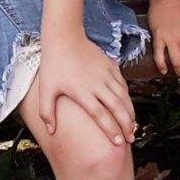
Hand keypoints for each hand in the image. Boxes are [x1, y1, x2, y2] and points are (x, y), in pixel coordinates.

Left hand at [33, 30, 135, 146]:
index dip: (111, 130)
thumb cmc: (53, 65)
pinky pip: (122, 84)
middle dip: (126, 125)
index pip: (101, 115)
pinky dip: (127, 96)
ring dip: (130, 112)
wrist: (65, 37)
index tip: (118, 143)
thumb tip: (50, 131)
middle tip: (130, 138)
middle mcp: (98, 84)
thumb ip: (47, 112)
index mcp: (83, 92)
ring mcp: (106, 74)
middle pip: (117, 108)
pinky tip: (128, 105)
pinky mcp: (110, 66)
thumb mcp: (46, 89)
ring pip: (123, 97)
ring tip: (133, 126)